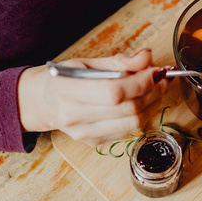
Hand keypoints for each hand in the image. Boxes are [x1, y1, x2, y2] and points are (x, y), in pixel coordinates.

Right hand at [17, 48, 167, 145]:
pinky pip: (126, 132)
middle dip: (152, 92)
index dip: (141, 82)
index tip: (155, 71)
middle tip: (161, 77)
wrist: (40, 102)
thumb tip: (147, 57)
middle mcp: (75, 117)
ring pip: (132, 124)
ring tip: (156, 88)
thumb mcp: (85, 62)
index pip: (114, 92)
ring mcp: (84, 133)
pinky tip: (141, 102)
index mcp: (68, 91)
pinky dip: (140, 116)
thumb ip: (118, 62)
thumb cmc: (61, 78)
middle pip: (127, 110)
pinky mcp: (93, 142)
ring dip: (151, 105)